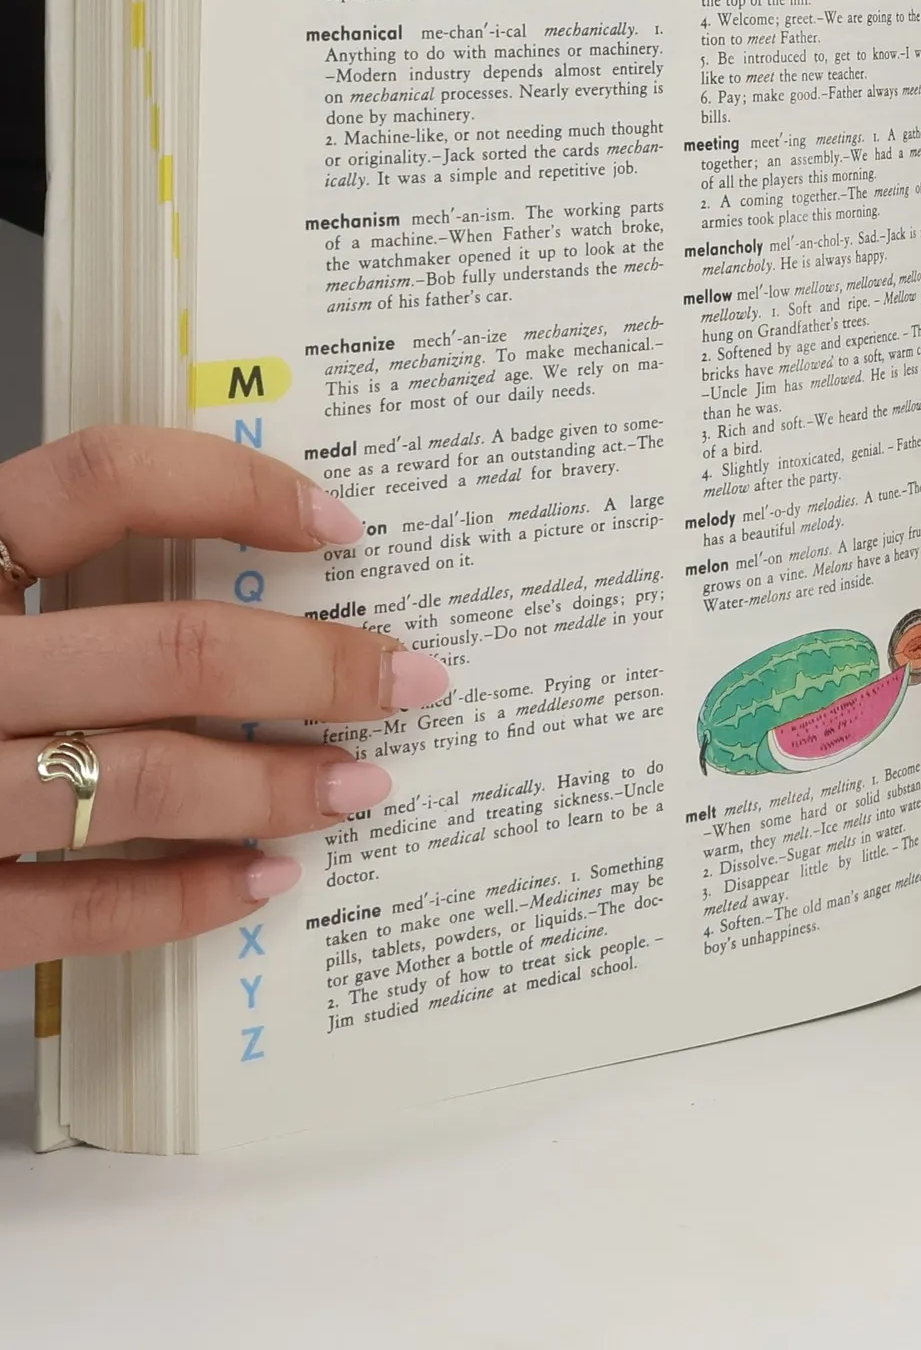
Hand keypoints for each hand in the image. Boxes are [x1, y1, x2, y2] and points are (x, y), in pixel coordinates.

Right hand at [0, 428, 448, 967]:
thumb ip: (39, 567)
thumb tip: (239, 546)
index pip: (98, 482)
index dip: (235, 488)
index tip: (340, 523)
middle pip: (161, 649)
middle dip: (316, 666)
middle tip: (410, 678)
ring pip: (143, 780)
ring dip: (276, 784)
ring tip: (362, 784)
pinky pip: (75, 910)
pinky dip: (184, 897)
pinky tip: (262, 879)